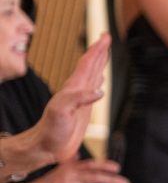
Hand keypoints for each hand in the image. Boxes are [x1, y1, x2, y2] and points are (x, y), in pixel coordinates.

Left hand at [29, 34, 108, 164]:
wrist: (46, 145)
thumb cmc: (51, 130)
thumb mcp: (62, 111)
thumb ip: (79, 99)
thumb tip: (99, 90)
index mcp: (74, 87)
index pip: (87, 63)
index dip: (97, 49)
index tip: (105, 37)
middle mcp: (77, 90)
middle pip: (90, 64)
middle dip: (99, 50)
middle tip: (106, 37)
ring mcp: (80, 98)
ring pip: (92, 74)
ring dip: (100, 62)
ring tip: (104, 53)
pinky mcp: (83, 108)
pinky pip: (93, 89)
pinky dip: (98, 80)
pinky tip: (100, 81)